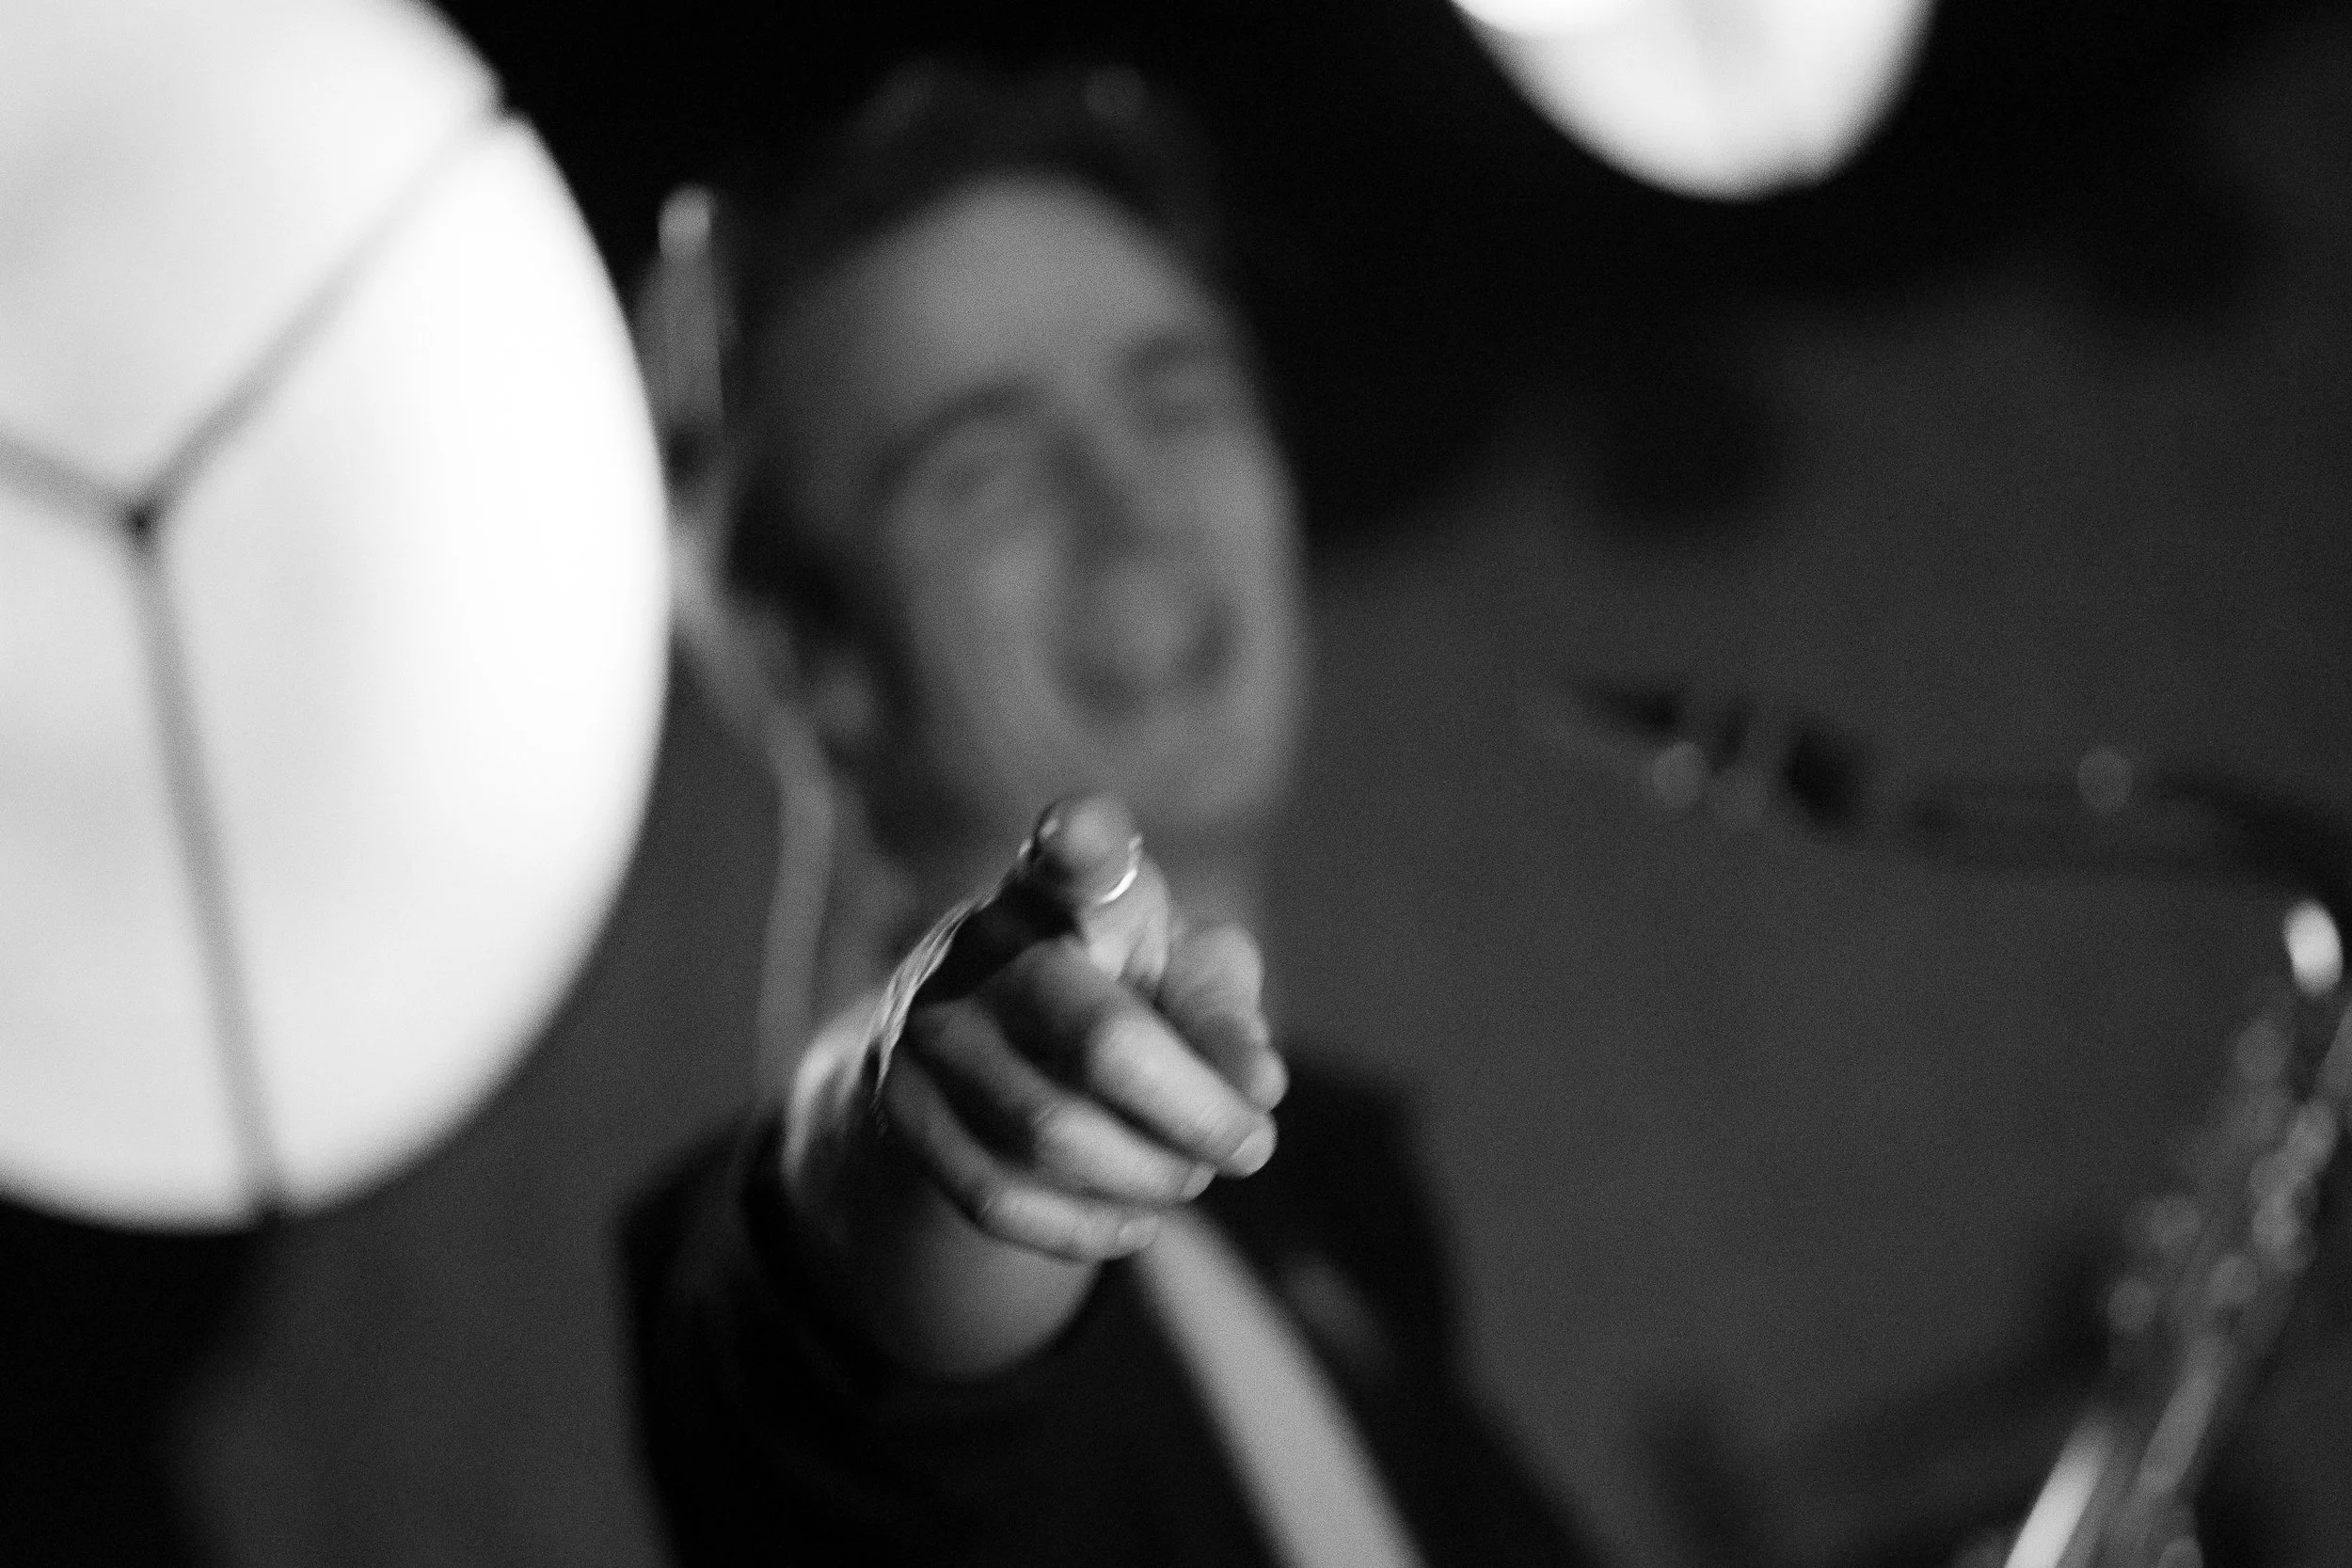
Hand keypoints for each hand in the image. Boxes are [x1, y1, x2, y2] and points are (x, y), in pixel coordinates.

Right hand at [876, 795, 1285, 1261]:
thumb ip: (1224, 1010)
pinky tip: (1133, 1218)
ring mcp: (931, 1024)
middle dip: (1200, 1115)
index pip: (1075, 855)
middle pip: (1103, 1041)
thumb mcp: (1183, 974)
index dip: (1081, 841)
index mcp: (1068, 886)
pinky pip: (999, 1198)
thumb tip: (1256, 1084)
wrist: (981, 1045)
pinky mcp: (899, 1105)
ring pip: (1055, 1134)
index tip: (1080, 830)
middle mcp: (988, 941)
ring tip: (1189, 1176)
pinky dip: (1085, 1227)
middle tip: (1253, 1144)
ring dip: (1151, 1178)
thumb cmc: (1120, 987)